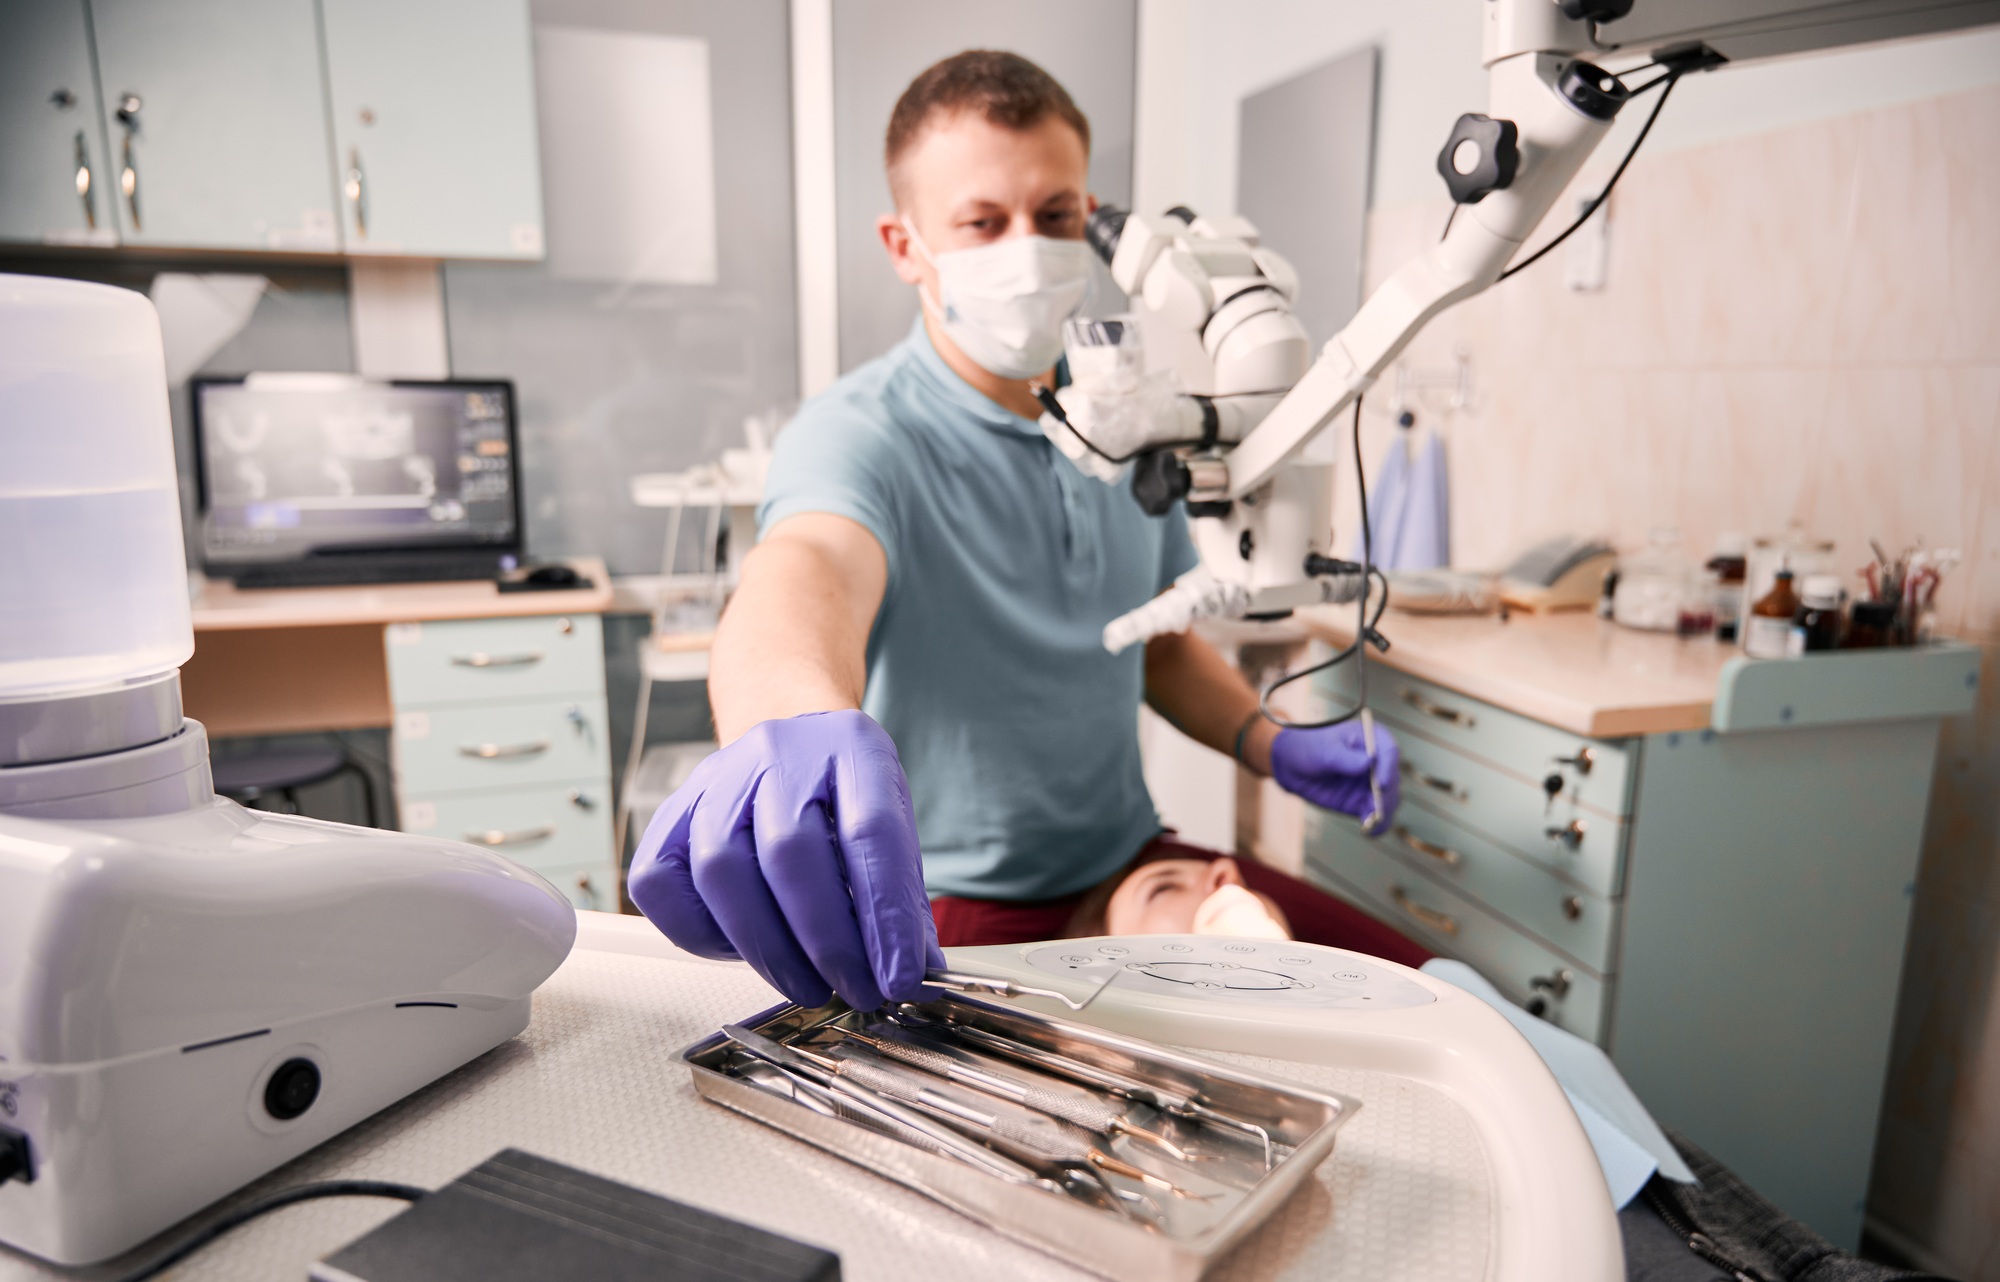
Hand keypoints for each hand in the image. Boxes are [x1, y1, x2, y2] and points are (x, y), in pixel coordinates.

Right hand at [627, 710, 940, 1009]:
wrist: (791, 752)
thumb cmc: (844, 798)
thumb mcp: (893, 828)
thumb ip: (902, 899)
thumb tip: (912, 975)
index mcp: (849, 745)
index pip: (870, 830)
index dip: (886, 915)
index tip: (901, 977)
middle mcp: (776, 752)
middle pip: (788, 853)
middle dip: (826, 942)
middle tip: (856, 990)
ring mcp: (715, 780)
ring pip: (721, 870)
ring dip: (768, 949)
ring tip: (808, 986)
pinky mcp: (670, 815)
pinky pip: (660, 884)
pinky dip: (699, 935)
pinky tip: (743, 951)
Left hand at [1269, 721, 1399, 835]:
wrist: (1292, 765)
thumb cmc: (1309, 748)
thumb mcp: (1323, 750)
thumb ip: (1344, 758)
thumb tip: (1369, 761)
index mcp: (1372, 739)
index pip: (1389, 752)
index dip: (1388, 768)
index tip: (1382, 783)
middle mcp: (1378, 762)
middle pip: (1392, 779)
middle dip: (1386, 795)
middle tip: (1376, 808)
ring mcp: (1373, 783)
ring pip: (1388, 799)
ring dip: (1383, 811)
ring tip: (1372, 821)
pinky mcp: (1363, 802)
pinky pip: (1377, 815)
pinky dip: (1377, 824)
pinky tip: (1370, 831)